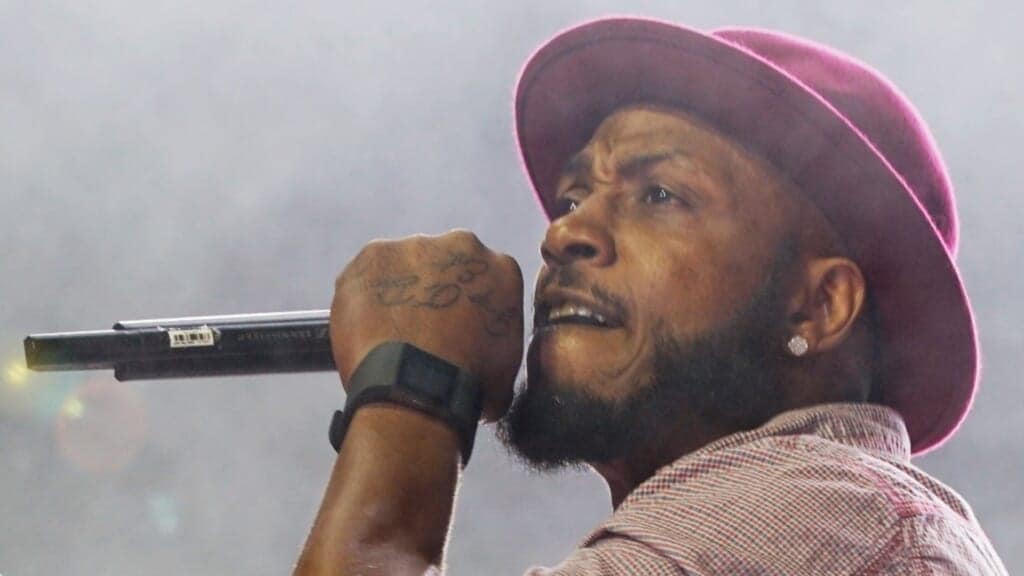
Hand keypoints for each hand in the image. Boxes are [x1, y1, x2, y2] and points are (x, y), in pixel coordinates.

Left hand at [330, 230, 523, 421]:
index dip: (466, 304)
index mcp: (501, 268)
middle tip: (422, 329)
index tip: (455, 327)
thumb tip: (484, 365)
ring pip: (404, 266)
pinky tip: (367, 328)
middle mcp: (461, 244)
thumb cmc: (468, 383)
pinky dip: (364, 297)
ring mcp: (413, 246)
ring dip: (399, 291)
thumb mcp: (506, 366)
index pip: (483, 278)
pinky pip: (366, 276)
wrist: (419, 385)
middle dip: (433, 288)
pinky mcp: (373, 255)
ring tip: (391, 334)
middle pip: (443, 263)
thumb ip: (496, 343)